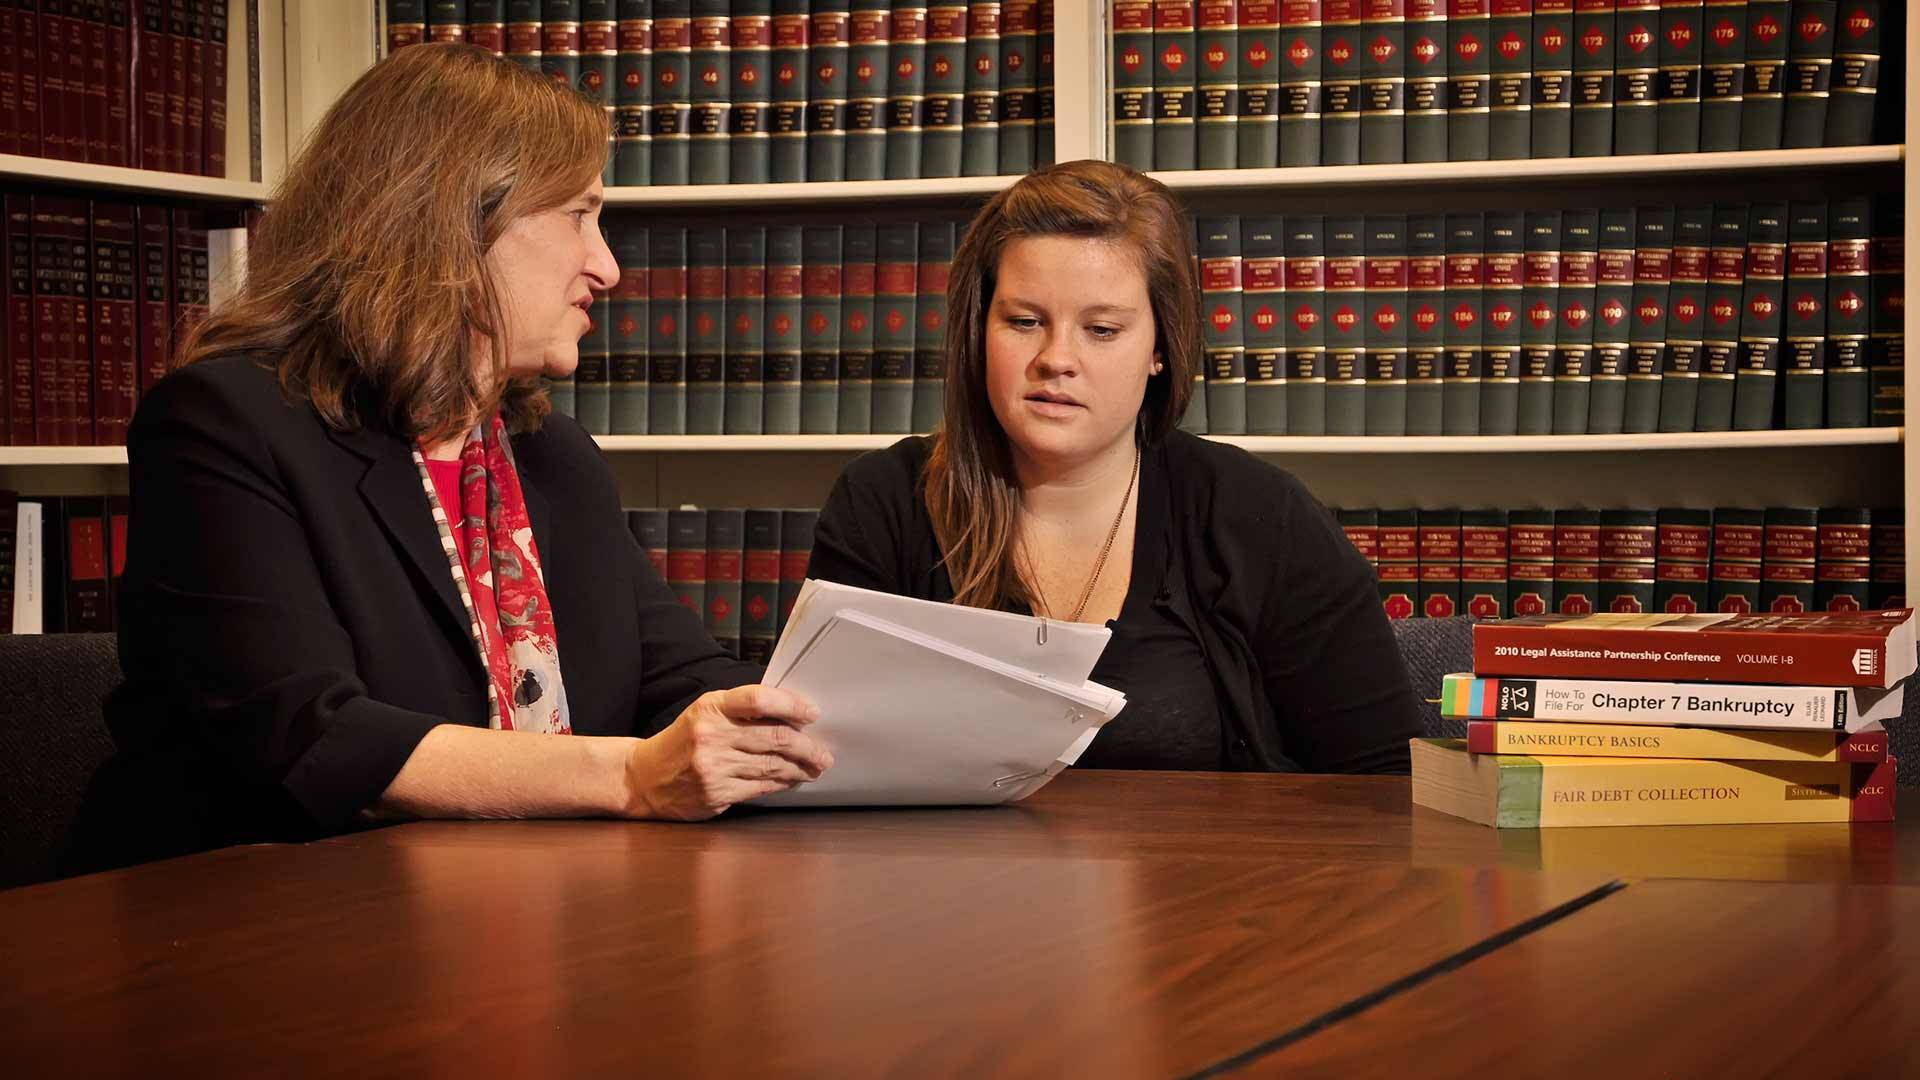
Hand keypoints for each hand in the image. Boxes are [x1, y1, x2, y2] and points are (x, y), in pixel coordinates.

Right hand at [623, 685, 832, 820]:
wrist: (644, 777)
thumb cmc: (685, 739)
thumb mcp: (706, 712)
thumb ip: (742, 710)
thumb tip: (793, 716)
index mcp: (712, 707)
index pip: (759, 699)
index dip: (792, 704)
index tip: (813, 712)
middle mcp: (712, 735)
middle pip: (774, 737)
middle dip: (807, 746)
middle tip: (824, 752)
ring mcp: (713, 767)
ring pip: (772, 766)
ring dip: (800, 767)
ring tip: (816, 767)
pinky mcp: (715, 793)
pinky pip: (760, 787)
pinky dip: (783, 783)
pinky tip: (793, 779)